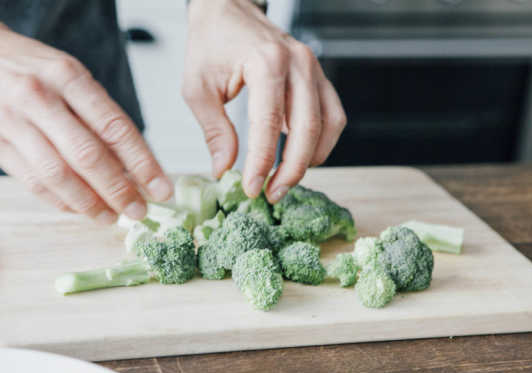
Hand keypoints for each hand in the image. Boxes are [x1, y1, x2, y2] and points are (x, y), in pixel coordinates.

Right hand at [0, 3, 171, 221]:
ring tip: (111, 217)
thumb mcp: (72, 76)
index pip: (114, 127)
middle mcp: (39, 97)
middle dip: (119, 190)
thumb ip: (99, 116)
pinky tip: (80, 208)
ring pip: (58, 175)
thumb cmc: (33, 68)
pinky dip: (61, 201)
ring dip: (90, 203)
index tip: (161, 188)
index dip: (143, 163)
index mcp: (68, 76)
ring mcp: (12, 122)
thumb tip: (135, 165)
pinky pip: (33, 183)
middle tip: (138, 211)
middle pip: (87, 156)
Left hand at [183, 0, 345, 202]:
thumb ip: (214, 130)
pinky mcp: (318, 76)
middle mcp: (297, 63)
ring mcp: (313, 68)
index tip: (252, 189)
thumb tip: (225, 169)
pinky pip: (333, 114)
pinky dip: (322, 140)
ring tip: (285, 179)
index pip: (268, 124)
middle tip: (271, 194)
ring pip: (328, 125)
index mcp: (266, 62)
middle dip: (290, 170)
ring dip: (310, 159)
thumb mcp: (198, 88)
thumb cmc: (211, 43)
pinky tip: (300, 155)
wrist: (227, 10)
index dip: (262, 163)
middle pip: (307, 129)